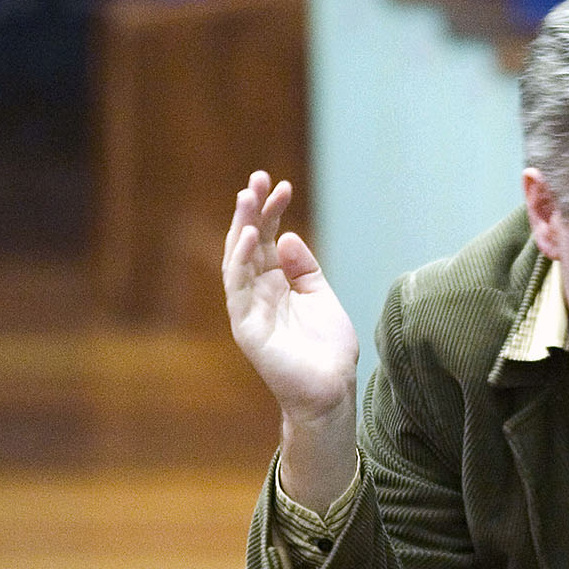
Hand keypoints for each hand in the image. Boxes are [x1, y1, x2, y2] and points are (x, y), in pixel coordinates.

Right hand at [223, 172, 360, 507]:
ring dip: (242, 226)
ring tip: (248, 197)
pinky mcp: (245, 324)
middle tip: (257, 178)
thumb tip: (288, 236)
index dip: (272, 212)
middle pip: (250, 242)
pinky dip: (241, 259)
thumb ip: (304, 267)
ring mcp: (249, 306)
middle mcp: (259, 291)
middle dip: (252, 210)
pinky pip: (237, 287)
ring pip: (238, 258)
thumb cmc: (327, 349)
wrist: (330, 390)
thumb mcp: (321, 297)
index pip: (269, 239)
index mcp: (278, 283)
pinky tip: (250, 235)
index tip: (282, 186)